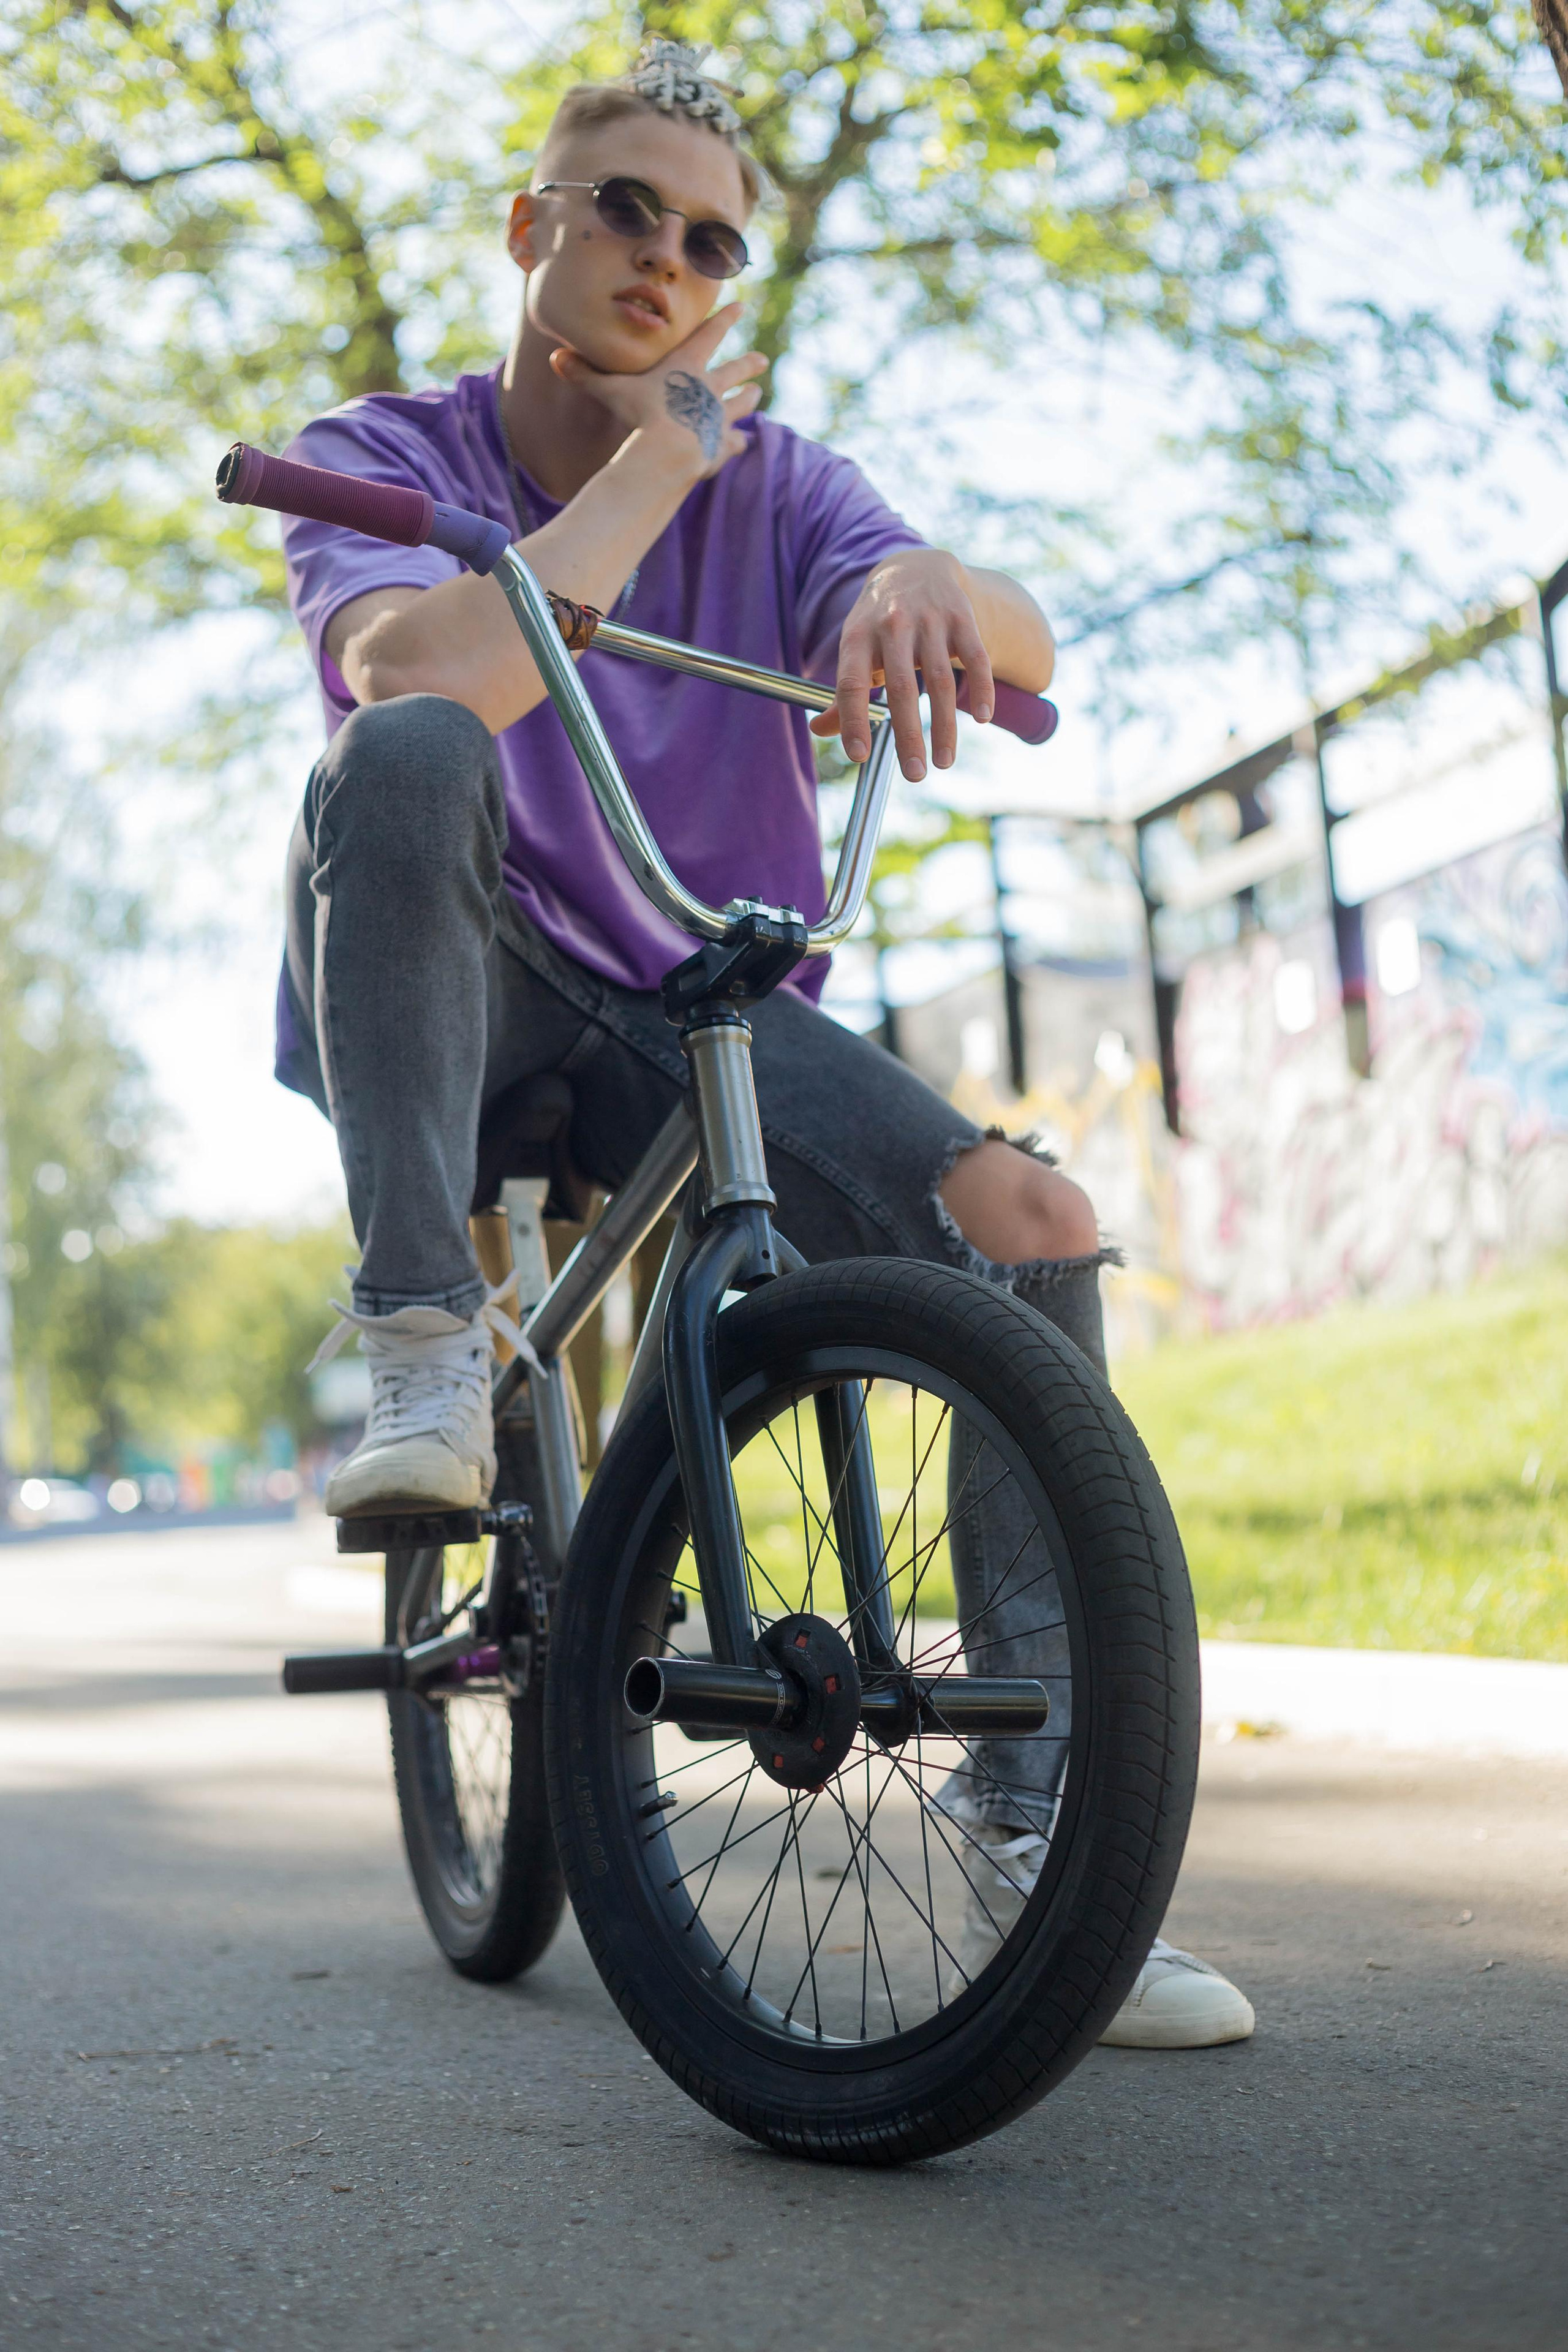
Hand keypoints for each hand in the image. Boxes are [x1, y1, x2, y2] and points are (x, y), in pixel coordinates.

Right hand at [549, 302, 766, 479]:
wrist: (668, 452)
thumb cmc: (640, 416)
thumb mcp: (609, 392)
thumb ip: (585, 375)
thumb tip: (554, 358)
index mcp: (687, 367)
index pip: (711, 334)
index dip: (725, 319)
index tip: (741, 306)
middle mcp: (710, 389)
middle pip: (735, 371)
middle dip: (748, 364)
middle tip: (762, 360)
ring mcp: (719, 418)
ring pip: (741, 404)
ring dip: (747, 399)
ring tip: (756, 395)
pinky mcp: (722, 446)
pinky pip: (734, 442)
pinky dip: (737, 442)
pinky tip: (742, 443)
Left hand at [811, 548, 994, 781]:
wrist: (916, 567)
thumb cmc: (880, 622)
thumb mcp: (856, 648)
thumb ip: (843, 693)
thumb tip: (818, 731)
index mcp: (858, 637)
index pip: (851, 684)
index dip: (853, 720)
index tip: (858, 755)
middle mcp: (892, 626)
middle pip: (901, 688)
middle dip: (908, 736)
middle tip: (914, 774)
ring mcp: (929, 620)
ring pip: (939, 679)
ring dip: (945, 726)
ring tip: (945, 762)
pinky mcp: (962, 617)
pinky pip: (975, 657)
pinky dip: (981, 688)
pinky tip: (981, 718)